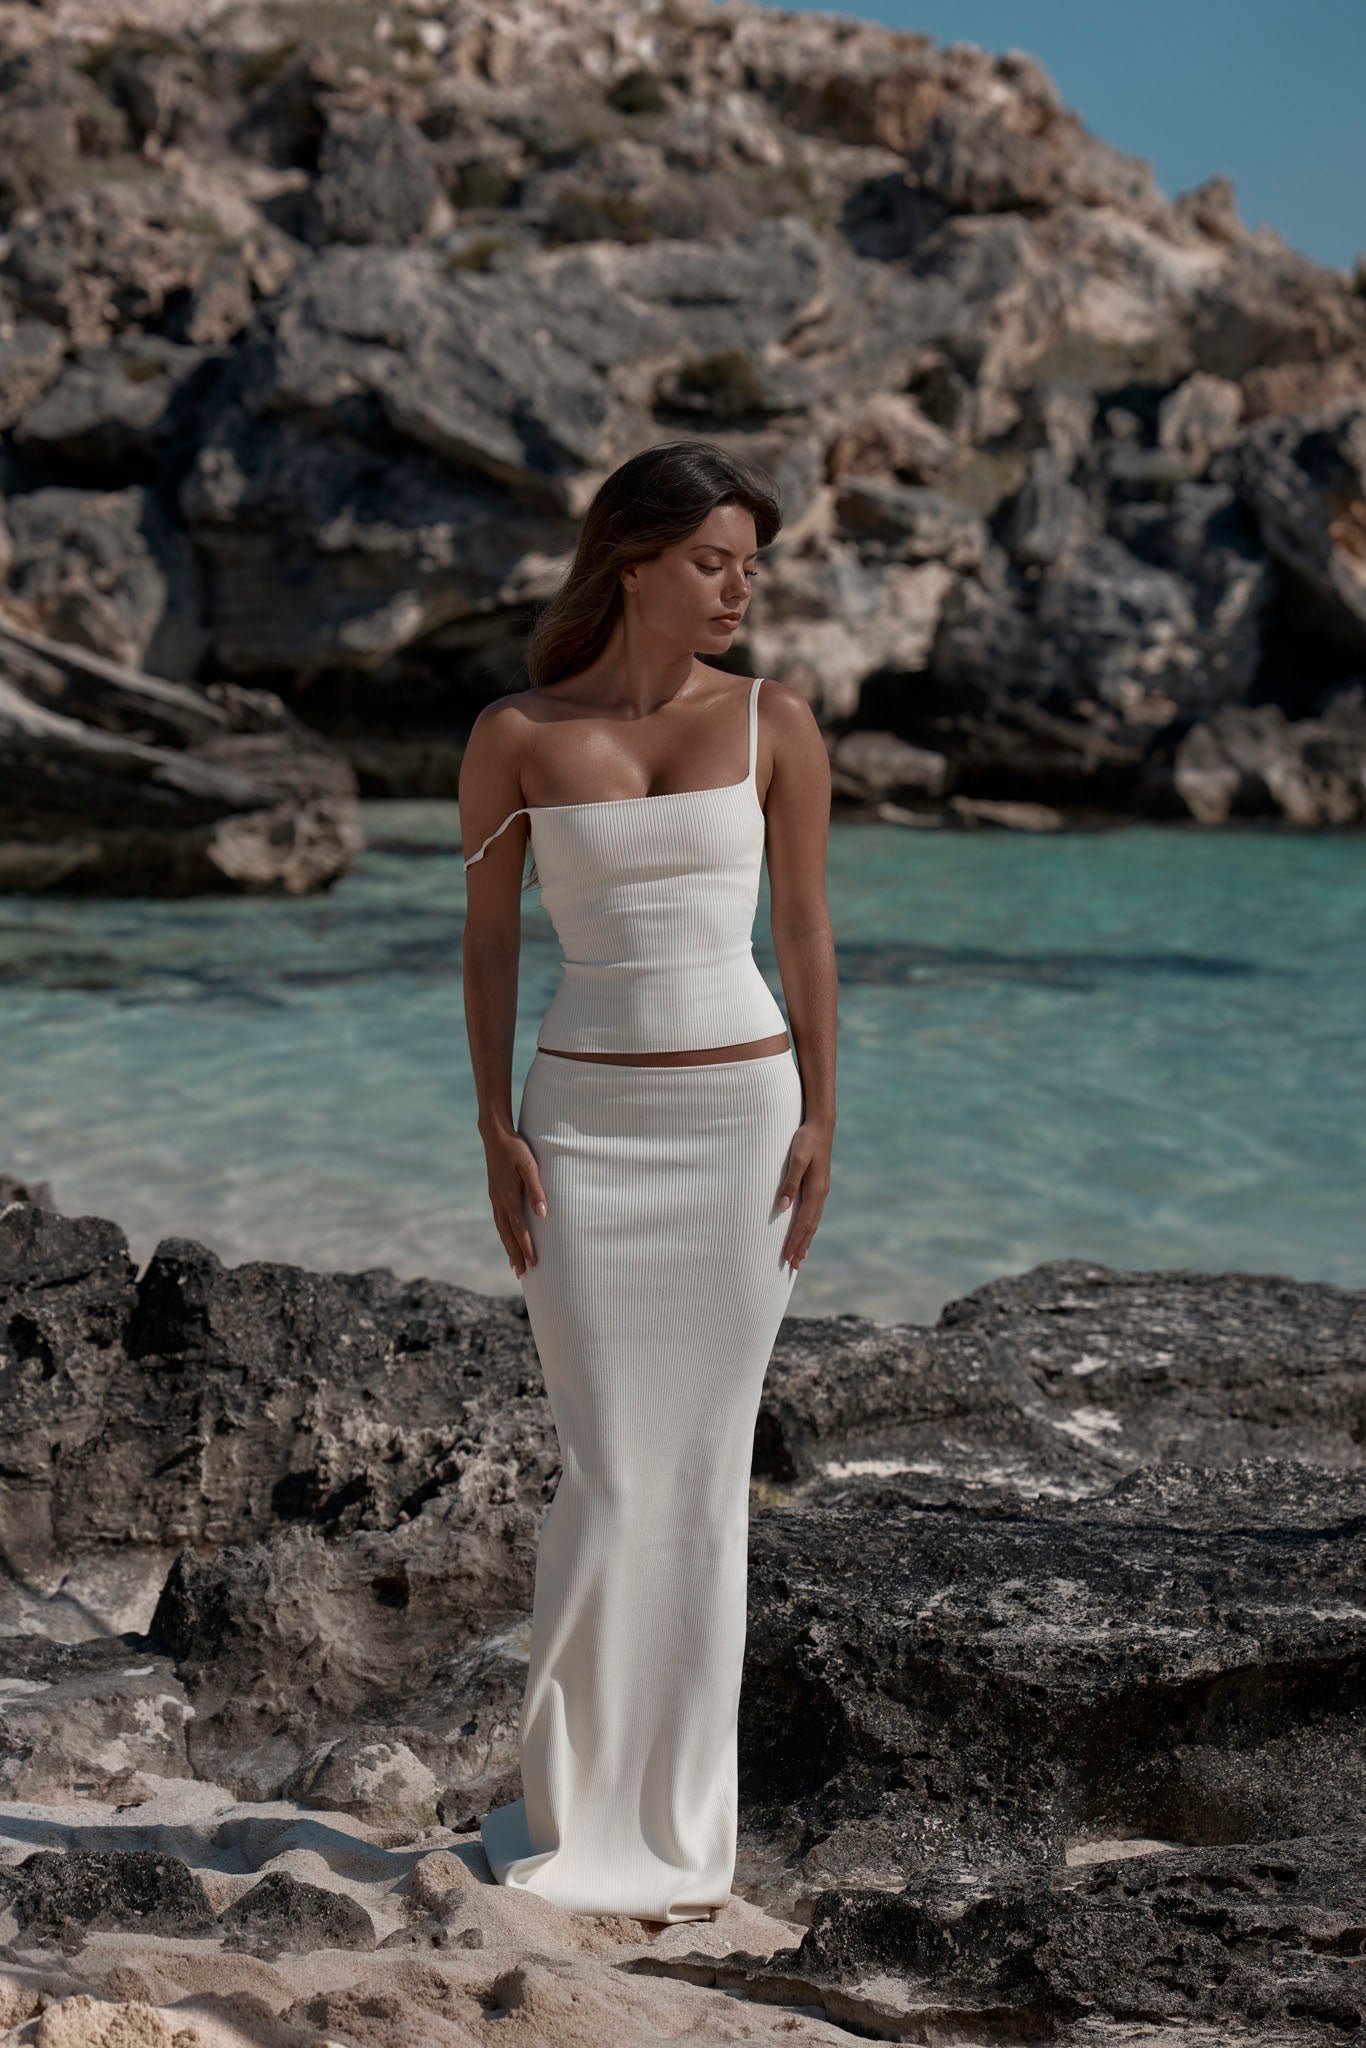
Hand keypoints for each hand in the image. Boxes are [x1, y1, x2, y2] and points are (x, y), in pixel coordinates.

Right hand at [484, 1129, 547, 1277]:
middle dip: (516, 1254)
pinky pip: (499, 1220)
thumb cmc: (516, 1149)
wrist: (495, 1135)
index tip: (533, 1263)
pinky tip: (508, 1239)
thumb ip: (537, 1190)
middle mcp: (499, 1201)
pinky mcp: (495, 1194)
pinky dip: (504, 1234)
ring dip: (509, 1247)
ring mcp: (495, 1198)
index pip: (519, 1229)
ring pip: (502, 1229)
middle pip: (508, 1235)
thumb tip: (543, 1214)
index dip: (526, 1247)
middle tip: (523, 1274)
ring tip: (515, 1265)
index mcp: (508, 1196)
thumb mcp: (530, 1166)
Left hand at [776, 1118, 830, 1272]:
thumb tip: (782, 1208)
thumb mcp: (796, 1159)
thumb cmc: (806, 1139)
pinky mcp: (818, 1186)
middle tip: (792, 1267)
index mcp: (816, 1190)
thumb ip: (790, 1183)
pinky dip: (809, 1228)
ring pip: (813, 1222)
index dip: (796, 1241)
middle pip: (811, 1227)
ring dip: (805, 1241)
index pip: (804, 1222)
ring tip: (799, 1259)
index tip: (788, 1257)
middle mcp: (821, 1193)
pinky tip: (805, 1233)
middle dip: (801, 1247)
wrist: (821, 1124)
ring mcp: (821, 1190)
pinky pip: (813, 1213)